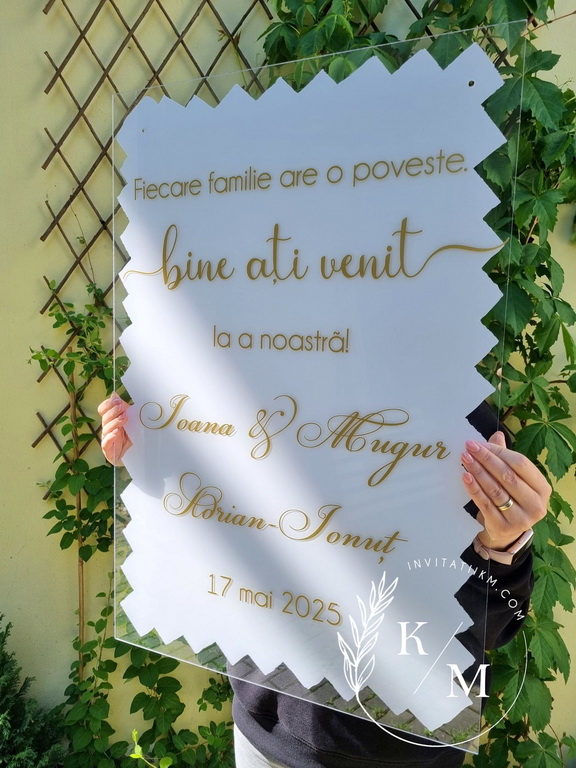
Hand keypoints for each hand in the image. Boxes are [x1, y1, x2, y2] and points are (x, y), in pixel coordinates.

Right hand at [98, 393, 131, 465]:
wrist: (136, 455)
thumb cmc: (131, 436)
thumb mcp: (131, 420)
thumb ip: (124, 408)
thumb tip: (114, 393)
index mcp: (110, 420)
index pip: (103, 409)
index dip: (108, 404)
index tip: (118, 400)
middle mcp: (107, 429)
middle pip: (105, 418)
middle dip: (114, 411)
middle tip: (123, 407)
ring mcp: (107, 440)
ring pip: (106, 429)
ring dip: (115, 422)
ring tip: (124, 418)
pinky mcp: (109, 451)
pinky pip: (106, 443)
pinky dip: (110, 437)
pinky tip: (116, 432)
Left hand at [461, 431, 549, 550]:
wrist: (506, 532)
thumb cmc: (512, 500)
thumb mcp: (513, 479)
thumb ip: (506, 458)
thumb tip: (497, 435)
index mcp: (542, 488)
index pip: (520, 464)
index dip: (499, 452)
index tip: (479, 443)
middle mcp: (536, 504)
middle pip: (507, 476)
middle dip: (486, 459)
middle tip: (469, 447)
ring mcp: (521, 518)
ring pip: (496, 490)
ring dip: (478, 472)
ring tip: (465, 459)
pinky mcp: (503, 527)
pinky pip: (485, 504)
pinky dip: (474, 489)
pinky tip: (465, 477)